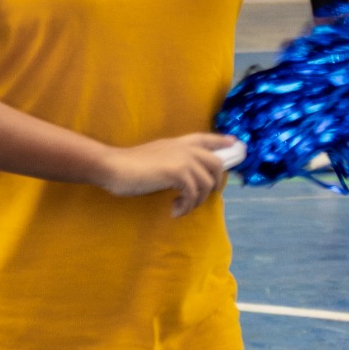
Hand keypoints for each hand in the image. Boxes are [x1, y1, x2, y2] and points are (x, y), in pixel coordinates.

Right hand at [95, 133, 237, 217]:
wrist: (112, 166)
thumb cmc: (128, 166)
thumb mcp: (156, 157)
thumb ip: (173, 160)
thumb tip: (187, 176)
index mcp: (178, 142)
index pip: (207, 139)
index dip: (223, 142)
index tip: (235, 145)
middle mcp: (184, 148)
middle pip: (216, 164)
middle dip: (215, 184)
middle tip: (202, 197)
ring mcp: (182, 159)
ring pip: (207, 183)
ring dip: (197, 201)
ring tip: (181, 207)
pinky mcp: (177, 173)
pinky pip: (193, 194)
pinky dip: (186, 207)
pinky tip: (174, 210)